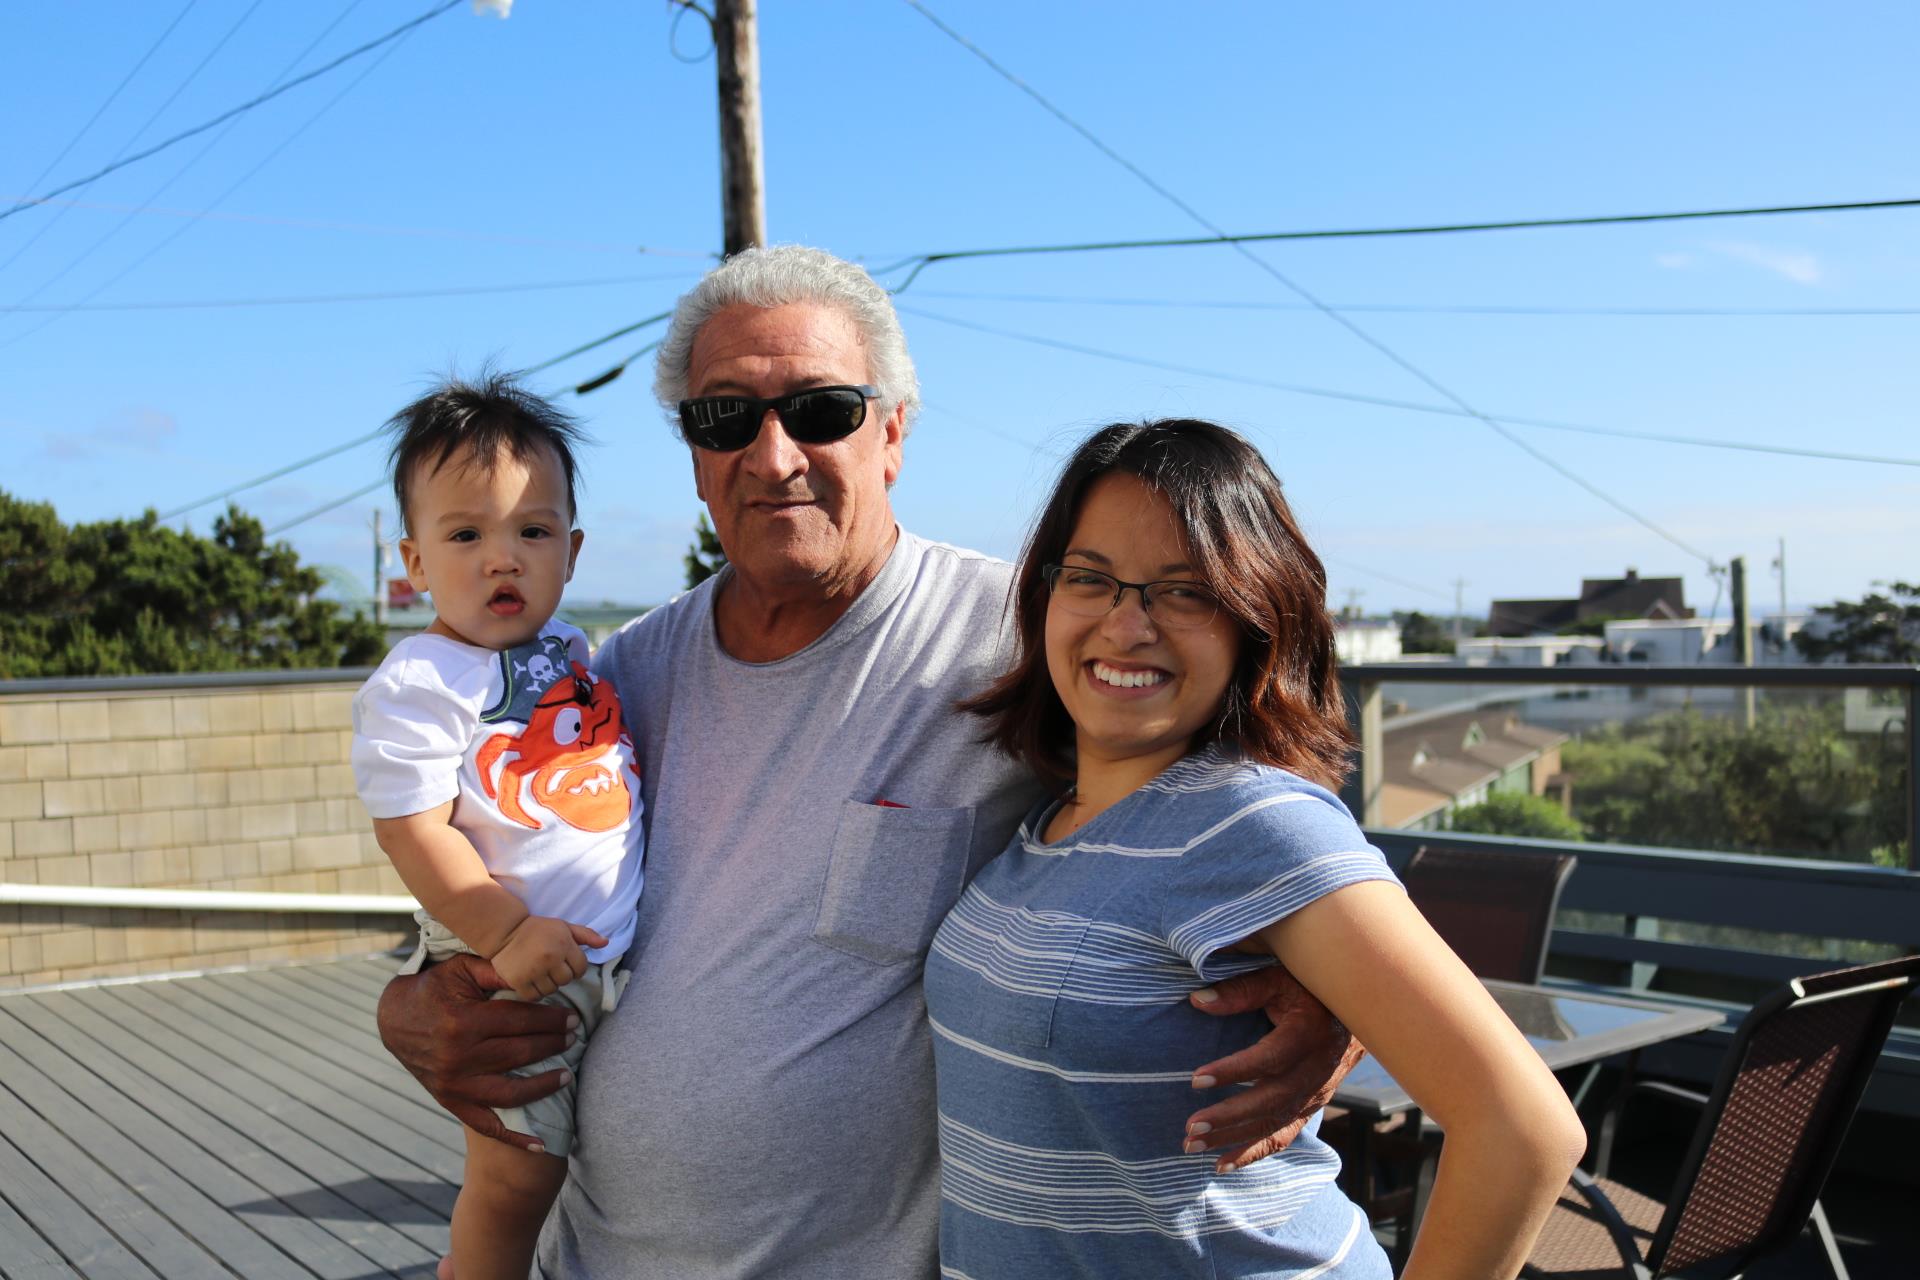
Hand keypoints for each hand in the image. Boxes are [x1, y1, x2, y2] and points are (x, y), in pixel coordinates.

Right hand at [376, 952, 579, 1150]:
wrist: (396, 1020)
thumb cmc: (436, 988)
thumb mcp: (463, 968)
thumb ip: (499, 969)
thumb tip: (539, 970)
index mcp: (464, 1022)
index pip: (520, 1022)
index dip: (551, 1020)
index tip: (572, 1018)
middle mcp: (459, 1057)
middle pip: (519, 1054)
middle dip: (553, 1045)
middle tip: (575, 1038)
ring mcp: (454, 1084)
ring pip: (510, 1093)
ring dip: (543, 1086)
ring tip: (567, 1075)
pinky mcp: (450, 1101)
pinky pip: (485, 1125)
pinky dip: (513, 1137)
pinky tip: (540, 1144)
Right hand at [491, 916, 607, 1000]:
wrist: (505, 931)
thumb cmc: (537, 929)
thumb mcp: (563, 926)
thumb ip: (586, 935)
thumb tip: (606, 943)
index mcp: (563, 944)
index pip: (581, 968)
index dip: (576, 968)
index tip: (566, 963)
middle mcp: (550, 958)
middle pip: (567, 980)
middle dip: (562, 975)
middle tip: (551, 967)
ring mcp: (534, 971)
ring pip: (552, 990)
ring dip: (549, 984)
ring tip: (541, 973)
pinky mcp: (519, 981)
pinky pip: (535, 997)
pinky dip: (535, 993)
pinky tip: (532, 982)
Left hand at [1183, 964, 1365, 1172]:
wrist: (1361, 1012)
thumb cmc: (1311, 989)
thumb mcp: (1279, 979)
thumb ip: (1240, 991)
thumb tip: (1197, 1001)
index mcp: (1308, 1034)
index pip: (1269, 1059)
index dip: (1234, 1071)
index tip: (1196, 1078)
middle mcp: (1315, 1071)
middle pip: (1270, 1101)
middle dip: (1229, 1118)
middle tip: (1190, 1127)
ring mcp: (1315, 1094)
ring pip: (1273, 1123)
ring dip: (1232, 1138)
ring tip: (1191, 1145)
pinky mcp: (1310, 1108)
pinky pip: (1282, 1136)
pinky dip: (1253, 1153)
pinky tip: (1222, 1164)